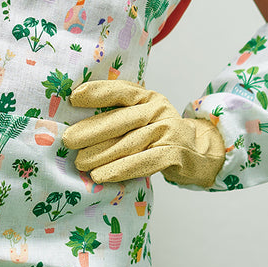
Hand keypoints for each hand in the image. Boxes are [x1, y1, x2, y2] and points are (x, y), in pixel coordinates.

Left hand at [62, 80, 224, 185]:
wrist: (198, 151)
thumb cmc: (159, 134)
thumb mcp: (143, 116)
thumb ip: (119, 115)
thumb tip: (77, 124)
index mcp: (146, 96)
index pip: (120, 91)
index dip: (97, 92)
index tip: (73, 98)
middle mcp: (157, 109)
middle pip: (121, 120)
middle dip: (91, 130)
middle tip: (69, 140)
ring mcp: (167, 131)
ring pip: (129, 143)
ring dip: (101, 154)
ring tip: (80, 163)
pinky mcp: (174, 153)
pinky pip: (143, 162)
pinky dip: (120, 169)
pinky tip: (101, 175)